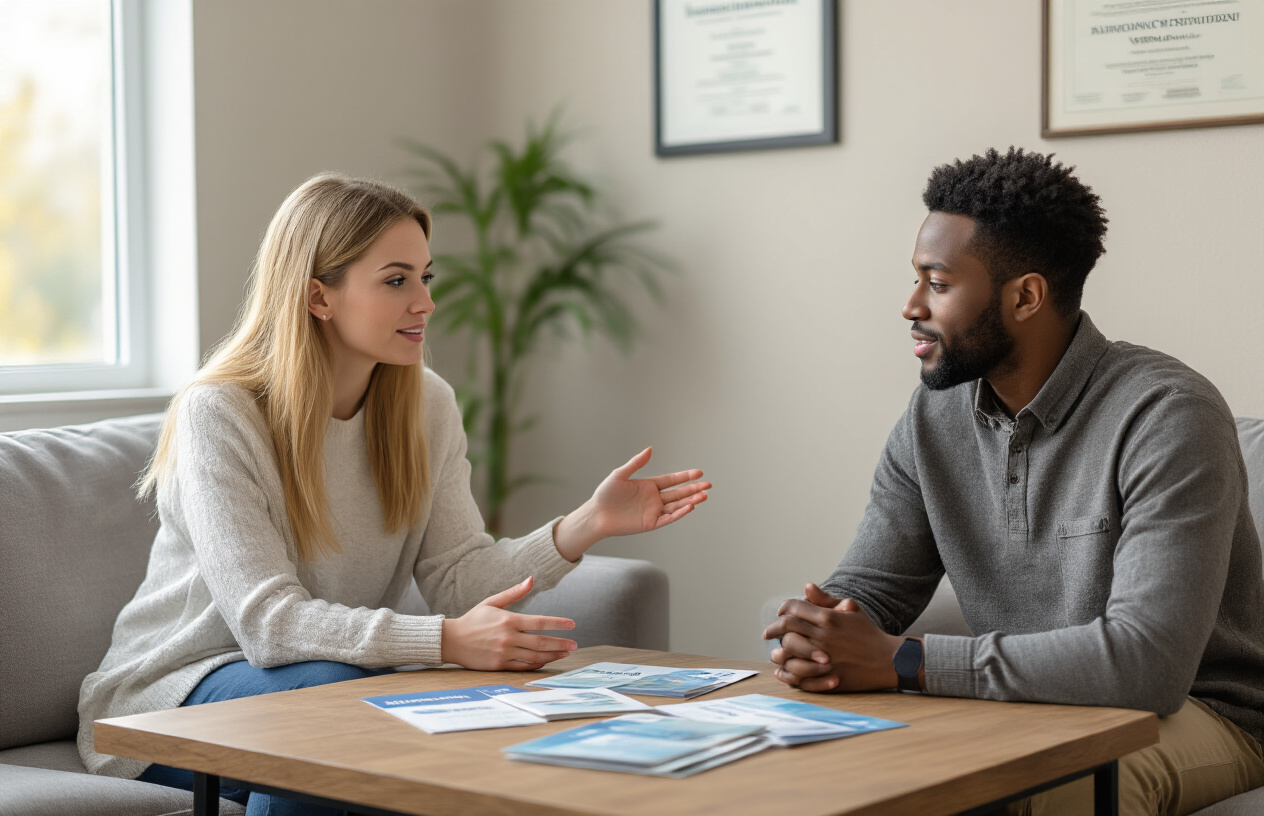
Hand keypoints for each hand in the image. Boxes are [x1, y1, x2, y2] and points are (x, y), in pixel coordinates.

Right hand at [440, 577, 576, 670]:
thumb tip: (531, 579)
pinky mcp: (499, 665)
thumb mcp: (492, 602)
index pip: (540, 622)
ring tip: (565, 653)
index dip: (558, 624)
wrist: (451, 641)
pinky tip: (547, 660)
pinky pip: (523, 667)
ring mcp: (504, 652)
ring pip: (535, 656)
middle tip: (574, 644)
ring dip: (553, 655)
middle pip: (541, 641)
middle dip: (560, 643)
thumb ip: (514, 593)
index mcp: (509, 620)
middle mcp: (508, 637)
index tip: (572, 624)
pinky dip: (537, 664)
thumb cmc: (473, 619)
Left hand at [553, 447, 710, 560]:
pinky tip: (690, 506)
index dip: (686, 476)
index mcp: (649, 486)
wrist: (597, 515)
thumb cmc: (605, 494)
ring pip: (677, 505)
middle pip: (679, 493)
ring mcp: (653, 511)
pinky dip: (680, 513)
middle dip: (694, 489)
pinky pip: (668, 518)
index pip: (672, 480)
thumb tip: (650, 449)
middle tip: (708, 485)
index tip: (699, 472)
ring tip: (704, 495)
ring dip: (691, 500)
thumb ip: (636, 463)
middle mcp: (654, 499)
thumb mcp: (620, 475)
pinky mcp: (651, 523)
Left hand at [763, 583, 903, 692]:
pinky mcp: (826, 677)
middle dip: (773, 629)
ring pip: (788, 652)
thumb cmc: (868, 633)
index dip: (782, 610)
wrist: (889, 659)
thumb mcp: (851, 610)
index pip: (794, 608)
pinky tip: (783, 671)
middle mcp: (823, 636)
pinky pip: (798, 676)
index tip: (779, 615)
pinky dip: (787, 674)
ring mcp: (824, 658)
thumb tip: (806, 586)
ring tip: (775, 653)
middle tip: (767, 634)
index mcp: (829, 618)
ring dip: (778, 652)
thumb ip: (826, 600)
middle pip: (787, 628)